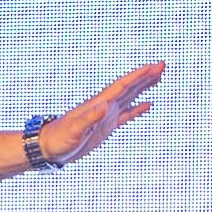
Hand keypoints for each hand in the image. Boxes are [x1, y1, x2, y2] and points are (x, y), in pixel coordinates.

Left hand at [36, 60, 166, 167]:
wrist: (49, 147)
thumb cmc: (59, 138)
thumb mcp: (74, 130)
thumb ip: (89, 118)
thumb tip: (104, 106)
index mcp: (98, 104)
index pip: (122, 86)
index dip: (137, 76)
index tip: (152, 67)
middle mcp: (105, 106)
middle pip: (129, 87)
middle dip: (145, 76)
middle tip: (162, 65)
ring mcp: (106, 115)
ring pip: (130, 97)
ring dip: (143, 87)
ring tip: (158, 77)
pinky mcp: (107, 126)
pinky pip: (127, 114)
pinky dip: (138, 109)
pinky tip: (148, 104)